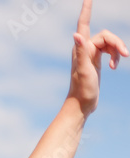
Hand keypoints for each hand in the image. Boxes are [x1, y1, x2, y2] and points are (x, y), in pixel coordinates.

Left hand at [67, 0, 126, 116]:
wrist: (81, 104)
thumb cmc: (82, 89)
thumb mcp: (84, 70)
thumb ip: (82, 52)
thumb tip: (76, 35)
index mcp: (80, 48)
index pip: (83, 24)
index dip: (86, 10)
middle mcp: (83, 48)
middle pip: (106, 36)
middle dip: (117, 44)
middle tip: (126, 55)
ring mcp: (90, 54)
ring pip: (110, 43)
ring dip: (117, 51)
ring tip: (117, 65)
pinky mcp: (95, 60)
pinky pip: (110, 51)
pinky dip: (115, 56)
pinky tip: (114, 67)